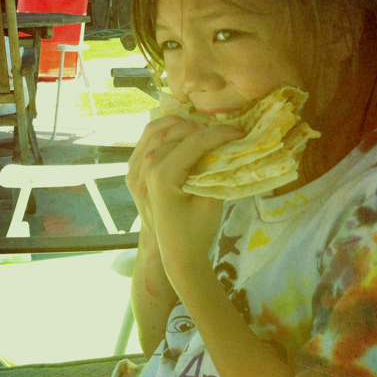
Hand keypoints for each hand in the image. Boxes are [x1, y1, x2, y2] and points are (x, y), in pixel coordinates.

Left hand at [127, 114, 244, 281]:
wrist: (175, 251)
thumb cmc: (196, 230)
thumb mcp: (211, 201)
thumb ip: (216, 169)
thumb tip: (229, 143)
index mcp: (162, 176)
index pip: (194, 143)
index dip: (220, 133)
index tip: (241, 131)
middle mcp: (146, 167)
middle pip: (177, 133)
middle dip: (205, 128)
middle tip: (228, 131)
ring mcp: (136, 167)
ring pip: (161, 131)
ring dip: (185, 126)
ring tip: (209, 130)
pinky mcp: (135, 168)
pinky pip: (149, 138)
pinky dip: (165, 128)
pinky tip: (183, 127)